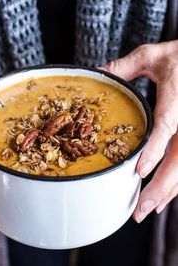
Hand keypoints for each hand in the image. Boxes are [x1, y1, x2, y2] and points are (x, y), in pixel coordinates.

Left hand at [101, 40, 177, 221]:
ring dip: (170, 191)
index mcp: (177, 95)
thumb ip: (124, 66)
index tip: (139, 171)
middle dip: (162, 186)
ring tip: (149, 209)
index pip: (168, 125)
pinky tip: (164, 197)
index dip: (156, 150)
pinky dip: (177, 183)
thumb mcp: (151, 56)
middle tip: (141, 207)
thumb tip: (95, 74)